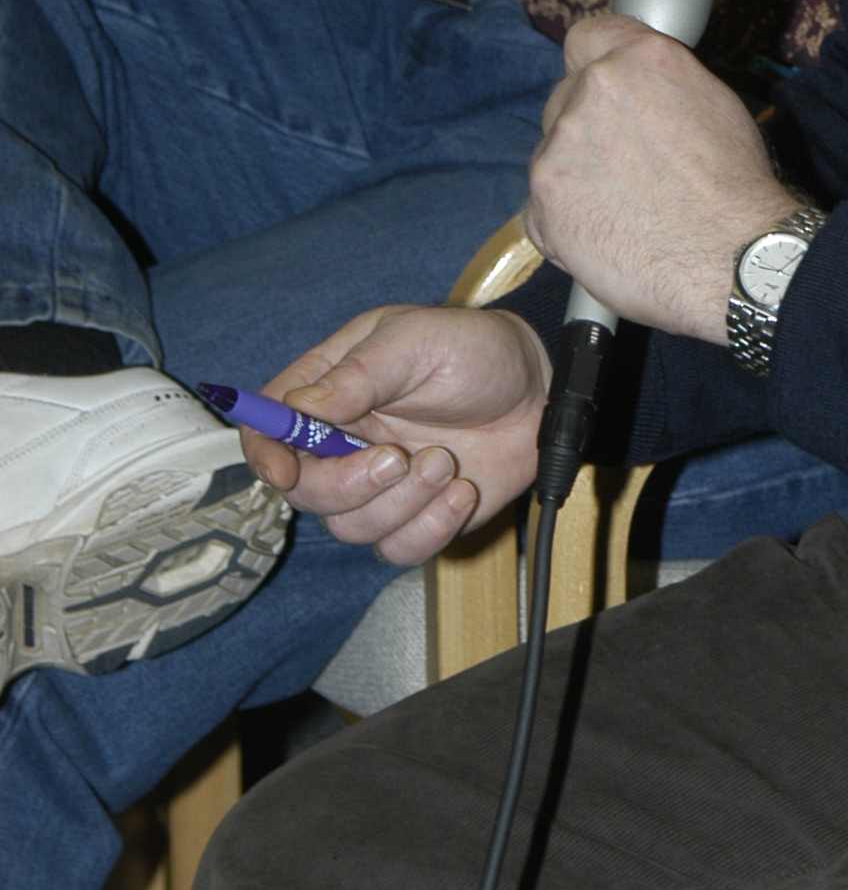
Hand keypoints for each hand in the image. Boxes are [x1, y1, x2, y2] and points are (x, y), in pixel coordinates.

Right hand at [240, 306, 550, 562]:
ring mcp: (379, 485)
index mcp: (329, 392)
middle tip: (397, 458)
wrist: (539, 390)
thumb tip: (300, 408)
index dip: (265, 455)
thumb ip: (358, 373)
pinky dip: (430, 527)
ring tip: (445, 462)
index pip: (268, 431)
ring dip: (401, 503)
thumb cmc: (475, 350)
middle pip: (305, 492)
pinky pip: (398, 549)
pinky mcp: (417, 515)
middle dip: (348, 485)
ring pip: (351, 528)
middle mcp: (345, 443)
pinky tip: (461, 491)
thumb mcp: (416, 340)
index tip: (285, 471)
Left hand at [526, 16, 798, 346]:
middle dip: (587, 129)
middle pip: (565, 98)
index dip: (593, 65)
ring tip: (626, 210)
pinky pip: (540, 207)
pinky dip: (565, 223)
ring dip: (576, 176)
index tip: (601, 87)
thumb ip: (662, 84)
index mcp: (639, 59)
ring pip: (552, 153)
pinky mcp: (543, 199)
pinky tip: (609, 234)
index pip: (587, 38)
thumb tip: (643, 91)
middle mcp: (593, 89)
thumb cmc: (738, 188)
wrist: (735, 257)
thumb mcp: (714, 103)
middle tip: (627, 168)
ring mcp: (561, 144)